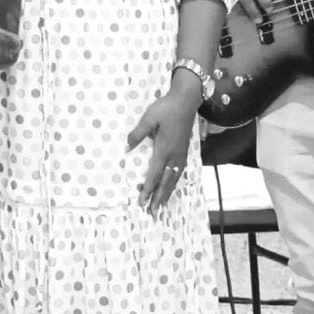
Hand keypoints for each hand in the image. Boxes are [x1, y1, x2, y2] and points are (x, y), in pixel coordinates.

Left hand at [125, 80, 199, 213]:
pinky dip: (174, 182)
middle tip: (153, 213)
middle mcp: (174, 155)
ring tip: (162, 205)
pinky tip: (172, 185)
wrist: (186, 100)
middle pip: (165, 182)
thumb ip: (138, 134)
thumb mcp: (148, 118)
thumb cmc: (166, 108)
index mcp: (164, 149)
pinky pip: (179, 171)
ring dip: (167, 192)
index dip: (148, 190)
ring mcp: (181, 153)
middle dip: (158, 198)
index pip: (154, 175)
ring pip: (174, 178)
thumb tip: (127, 147)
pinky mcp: (184, 150)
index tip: (142, 202)